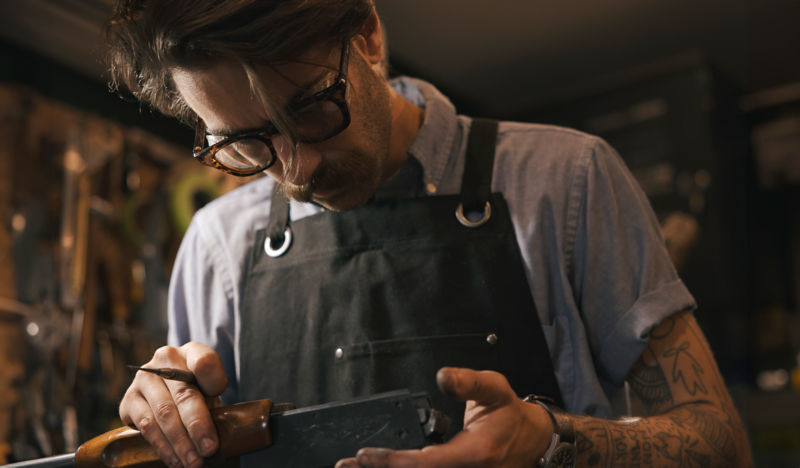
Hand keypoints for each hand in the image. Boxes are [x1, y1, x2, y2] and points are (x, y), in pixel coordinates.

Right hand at [119, 341, 227, 467]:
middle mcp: (165, 359)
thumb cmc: (197, 390)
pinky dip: (163, 446)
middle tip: (209, 448)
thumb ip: (213, 401)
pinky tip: (175, 459)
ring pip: (164, 413)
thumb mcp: (210, 390)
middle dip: (198, 425)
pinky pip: (147, 426)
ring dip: (180, 442)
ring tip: (194, 461)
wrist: (167, 390)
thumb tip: (217, 434)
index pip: (205, 361)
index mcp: (191, 351)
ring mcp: (144, 378)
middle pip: (184, 393)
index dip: (214, 379)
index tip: (220, 397)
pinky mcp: (129, 399)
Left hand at [335, 367, 553, 467]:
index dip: (393, 462)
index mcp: (476, 454)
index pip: (427, 463)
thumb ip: (468, 382)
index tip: (365, 456)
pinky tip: (380, 467)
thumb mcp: (495, 388)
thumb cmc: (509, 414)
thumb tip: (443, 376)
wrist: (531, 440)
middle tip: (345, 465)